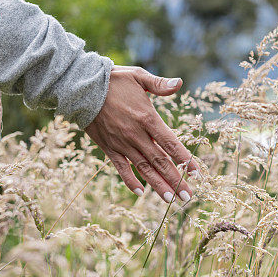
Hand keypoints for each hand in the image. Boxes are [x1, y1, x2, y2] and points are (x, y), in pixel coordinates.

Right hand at [85, 66, 194, 201]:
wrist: (81, 88)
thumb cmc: (113, 81)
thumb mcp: (138, 76)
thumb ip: (159, 84)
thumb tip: (178, 83)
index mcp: (147, 118)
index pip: (170, 143)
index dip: (184, 159)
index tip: (196, 173)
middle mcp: (136, 135)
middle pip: (160, 161)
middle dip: (175, 180)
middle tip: (188, 196)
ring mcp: (122, 143)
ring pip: (143, 168)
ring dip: (158, 185)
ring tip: (171, 200)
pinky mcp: (108, 147)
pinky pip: (121, 167)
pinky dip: (130, 180)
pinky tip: (140, 193)